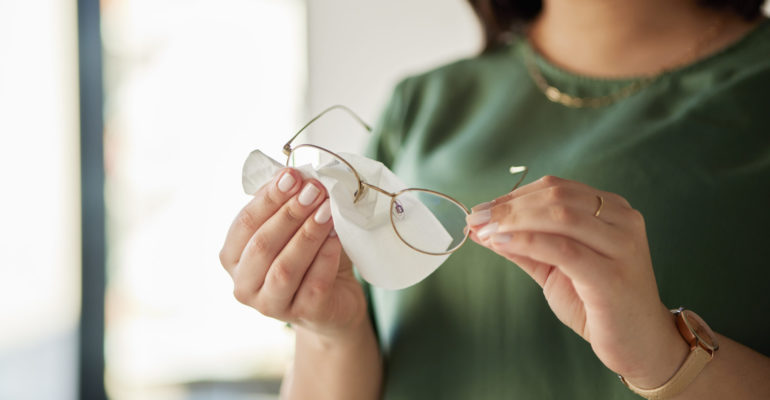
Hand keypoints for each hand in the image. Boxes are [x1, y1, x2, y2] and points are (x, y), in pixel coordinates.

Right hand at [219, 168, 367, 340]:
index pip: (244, 223)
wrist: (337, 299)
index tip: (293, 175)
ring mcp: (271, 305)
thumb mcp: (292, 227)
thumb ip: (286, 203)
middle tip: (315, 190)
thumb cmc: (309, 257)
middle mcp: (244, 285)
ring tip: (327, 210)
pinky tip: (337, 238)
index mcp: (233, 257)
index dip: (269, 197)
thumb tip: (294, 175)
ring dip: (307, 234)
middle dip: (290, 213)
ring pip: (284, 268)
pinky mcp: (303, 315)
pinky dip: (326, 257)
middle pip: (262, 245)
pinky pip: (314, 284)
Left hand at [466, 175, 688, 387]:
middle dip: (508, 206)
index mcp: (611, 210)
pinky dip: (527, 241)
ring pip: (560, 216)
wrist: (641, 345)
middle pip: (556, 196)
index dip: (513, 195)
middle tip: (475, 219)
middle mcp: (622, 220)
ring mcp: (621, 246)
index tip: (481, 209)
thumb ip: (524, 245)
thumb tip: (483, 228)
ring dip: (513, 221)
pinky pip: (563, 249)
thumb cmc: (599, 304)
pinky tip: (502, 243)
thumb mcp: (555, 267)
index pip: (556, 188)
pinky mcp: (612, 275)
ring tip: (484, 231)